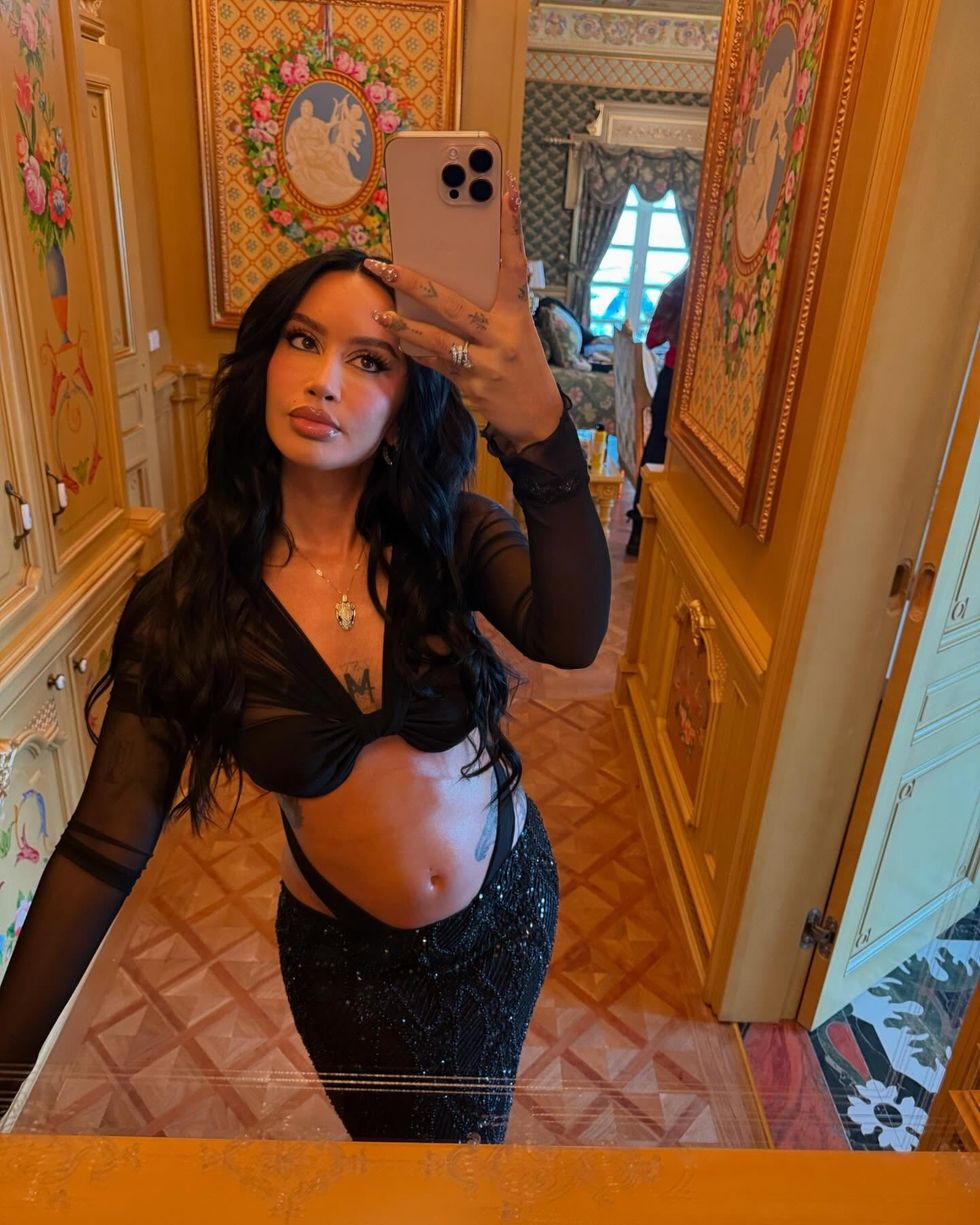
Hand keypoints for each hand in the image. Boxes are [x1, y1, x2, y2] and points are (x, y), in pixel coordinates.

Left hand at [363, 171, 562, 449]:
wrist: (538, 416)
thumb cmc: (523, 365)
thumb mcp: (516, 331)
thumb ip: (489, 308)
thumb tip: (443, 285)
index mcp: (516, 314)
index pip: (514, 263)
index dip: (511, 227)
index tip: (506, 189)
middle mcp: (502, 335)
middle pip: (452, 302)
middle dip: (414, 282)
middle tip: (385, 264)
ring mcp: (487, 362)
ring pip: (437, 337)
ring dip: (404, 324)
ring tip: (380, 312)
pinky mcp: (473, 384)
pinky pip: (436, 363)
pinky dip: (417, 351)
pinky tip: (399, 341)